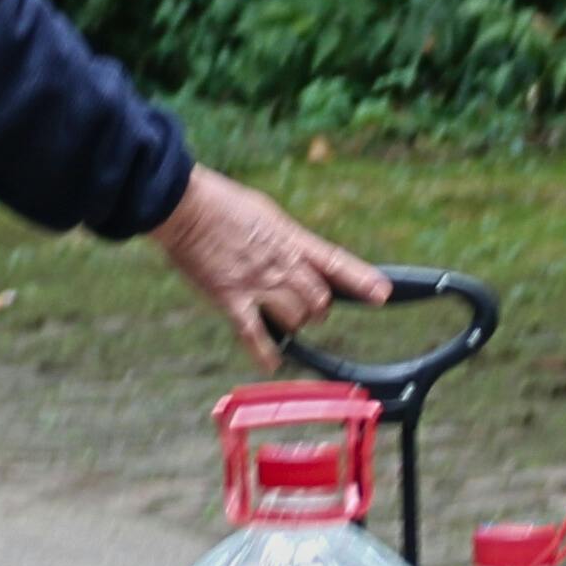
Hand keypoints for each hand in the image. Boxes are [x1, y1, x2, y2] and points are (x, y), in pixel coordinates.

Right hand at [152, 163, 392, 365]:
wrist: (183, 204)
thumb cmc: (219, 203)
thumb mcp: (264, 214)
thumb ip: (283, 240)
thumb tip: (294, 255)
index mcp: (291, 239)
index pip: (336, 262)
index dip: (362, 280)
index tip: (382, 294)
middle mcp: (281, 263)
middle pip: (318, 301)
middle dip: (317, 309)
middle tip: (308, 308)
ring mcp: (257, 283)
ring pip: (295, 319)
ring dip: (293, 324)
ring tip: (282, 320)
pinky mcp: (230, 298)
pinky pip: (255, 335)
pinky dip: (265, 353)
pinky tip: (271, 362)